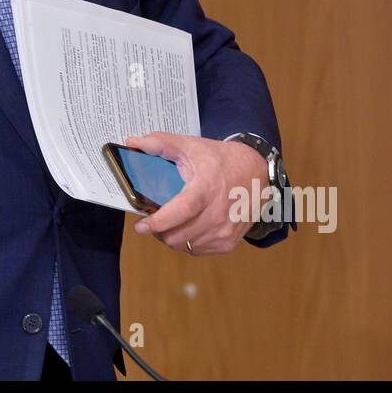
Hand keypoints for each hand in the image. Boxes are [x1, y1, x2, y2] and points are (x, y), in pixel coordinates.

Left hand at [122, 131, 267, 255]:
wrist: (259, 174)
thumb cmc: (223, 160)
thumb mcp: (193, 146)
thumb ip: (161, 143)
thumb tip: (132, 142)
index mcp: (207, 188)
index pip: (181, 211)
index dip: (159, 221)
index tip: (141, 225)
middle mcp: (218, 214)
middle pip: (177, 235)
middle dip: (159, 230)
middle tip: (153, 220)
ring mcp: (225, 231)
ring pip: (184, 246)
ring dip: (171, 237)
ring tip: (170, 222)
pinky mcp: (228, 243)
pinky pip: (197, 250)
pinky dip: (186, 242)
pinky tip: (186, 227)